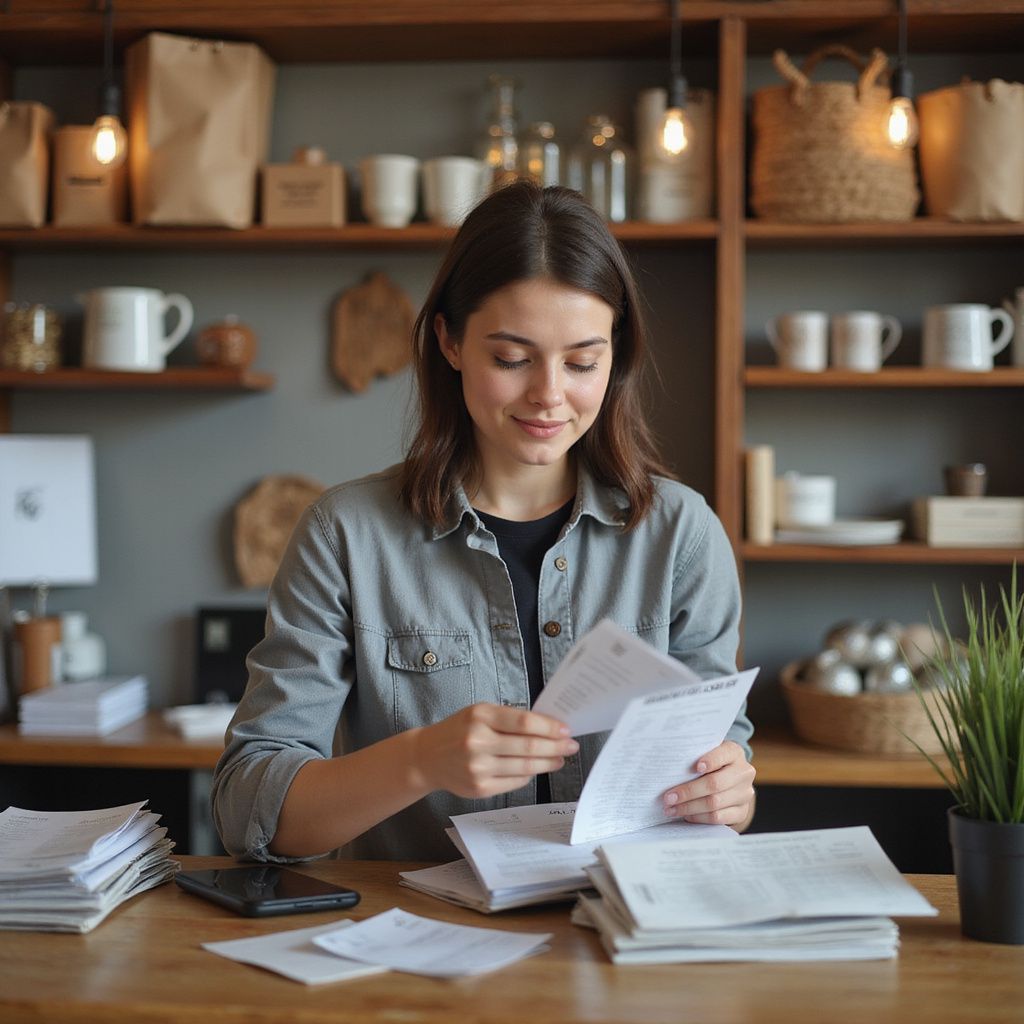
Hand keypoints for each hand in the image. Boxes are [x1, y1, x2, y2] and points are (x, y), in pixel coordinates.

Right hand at [411, 703, 577, 799]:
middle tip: (571, 745)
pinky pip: (515, 782)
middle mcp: (477, 742)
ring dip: (548, 763)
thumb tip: (548, 727)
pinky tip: (536, 768)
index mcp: (480, 717)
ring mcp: (478, 768)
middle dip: (556, 747)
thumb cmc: (459, 730)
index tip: (565, 729)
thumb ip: (509, 719)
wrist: (427, 757)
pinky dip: (530, 775)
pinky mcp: (480, 788)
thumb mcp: (479, 713)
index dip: (549, 727)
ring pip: (525, 767)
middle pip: (528, 747)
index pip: (524, 723)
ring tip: (559, 758)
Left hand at [661, 741, 755, 830]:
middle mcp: (744, 773)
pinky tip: (686, 816)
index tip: (695, 767)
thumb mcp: (707, 754)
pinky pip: (718, 818)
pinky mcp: (741, 812)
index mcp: (734, 752)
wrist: (731, 783)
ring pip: (714, 803)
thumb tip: (669, 768)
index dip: (710, 760)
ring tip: (671, 809)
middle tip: (668, 798)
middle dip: (688, 792)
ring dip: (689, 808)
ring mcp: (745, 794)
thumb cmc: (711, 764)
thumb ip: (695, 756)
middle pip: (714, 784)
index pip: (723, 754)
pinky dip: (699, 818)